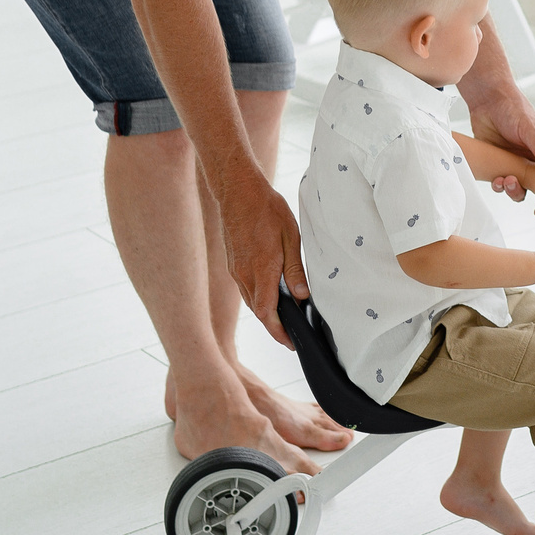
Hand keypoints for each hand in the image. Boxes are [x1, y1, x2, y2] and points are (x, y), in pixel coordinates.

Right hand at [219, 169, 308, 346]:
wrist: (238, 191)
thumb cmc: (266, 209)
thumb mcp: (290, 237)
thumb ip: (295, 270)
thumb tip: (302, 296)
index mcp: (261, 270)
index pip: (267, 313)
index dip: (278, 332)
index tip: (290, 343)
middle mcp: (244, 275)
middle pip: (259, 312)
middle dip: (275, 326)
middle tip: (292, 335)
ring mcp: (236, 270)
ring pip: (252, 301)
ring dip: (267, 312)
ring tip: (285, 316)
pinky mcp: (233, 264)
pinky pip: (246, 288)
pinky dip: (259, 297)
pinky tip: (271, 293)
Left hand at [466, 82, 534, 217]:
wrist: (487, 102)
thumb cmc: (514, 108)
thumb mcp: (529, 126)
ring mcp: (519, 168)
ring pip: (523, 193)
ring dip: (517, 193)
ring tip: (509, 181)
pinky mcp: (501, 168)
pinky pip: (503, 186)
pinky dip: (500, 187)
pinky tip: (497, 178)